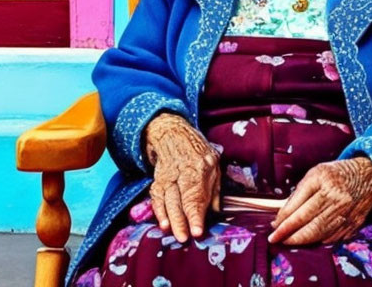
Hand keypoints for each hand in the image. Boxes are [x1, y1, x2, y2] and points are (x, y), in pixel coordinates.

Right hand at [144, 112, 220, 241]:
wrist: (173, 134)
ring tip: (171, 233)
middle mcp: (182, 170)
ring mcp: (168, 174)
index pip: (197, 193)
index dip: (196, 213)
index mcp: (200, 166)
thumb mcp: (214, 164)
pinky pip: (156, 196)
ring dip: (169, 218)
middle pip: (180, 197)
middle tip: (184, 237)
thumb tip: (215, 212)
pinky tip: (162, 223)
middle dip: (181, 219)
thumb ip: (215, 189)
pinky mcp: (158, 179)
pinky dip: (158, 210)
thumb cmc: (198, 152)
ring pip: (167, 199)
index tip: (197, 231)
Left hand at [269, 157, 371, 244]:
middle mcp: (335, 198)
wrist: (371, 176)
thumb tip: (283, 214)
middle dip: (289, 234)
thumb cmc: (338, 173)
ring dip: (301, 240)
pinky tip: (310, 241)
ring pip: (319, 233)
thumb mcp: (316, 173)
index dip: (284, 219)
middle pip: (308, 222)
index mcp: (324, 181)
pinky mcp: (354, 224)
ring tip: (288, 242)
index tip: (273, 227)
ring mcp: (346, 213)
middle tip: (275, 240)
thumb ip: (300, 192)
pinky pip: (333, 237)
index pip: (299, 205)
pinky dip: (319, 241)